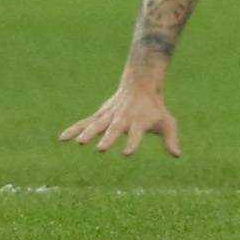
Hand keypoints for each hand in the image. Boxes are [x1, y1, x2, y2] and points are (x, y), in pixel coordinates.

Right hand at [59, 83, 180, 157]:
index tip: (127, 153)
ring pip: (98, 125)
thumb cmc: (155, 108)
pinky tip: (62, 139)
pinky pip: (85, 123)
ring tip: (80, 143)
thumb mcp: (167, 121)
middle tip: (101, 149)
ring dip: (89, 133)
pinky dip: (74, 129)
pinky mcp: (100, 115)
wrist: (141, 84)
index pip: (136, 135)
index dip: (132, 143)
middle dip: (108, 138)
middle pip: (115, 129)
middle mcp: (123, 119)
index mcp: (139, 122)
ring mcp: (110, 116)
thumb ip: (171, 138)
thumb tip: (177, 155)